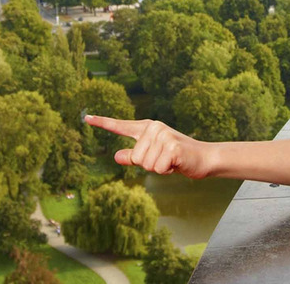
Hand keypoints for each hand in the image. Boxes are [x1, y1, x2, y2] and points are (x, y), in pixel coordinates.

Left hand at [84, 115, 212, 178]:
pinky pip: (158, 168)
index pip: (121, 126)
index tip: (86, 118)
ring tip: (171, 161)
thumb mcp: (153, 156)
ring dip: (159, 168)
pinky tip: (176, 163)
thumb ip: (134, 156)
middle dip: (150, 165)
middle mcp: (154, 128)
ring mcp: (163, 135)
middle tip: (165, 160)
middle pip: (136, 158)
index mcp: (147, 128)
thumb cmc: (176, 158)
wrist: (203, 158)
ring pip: (146, 165)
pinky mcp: (172, 146)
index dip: (103, 123)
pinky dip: (167, 171)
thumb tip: (116, 156)